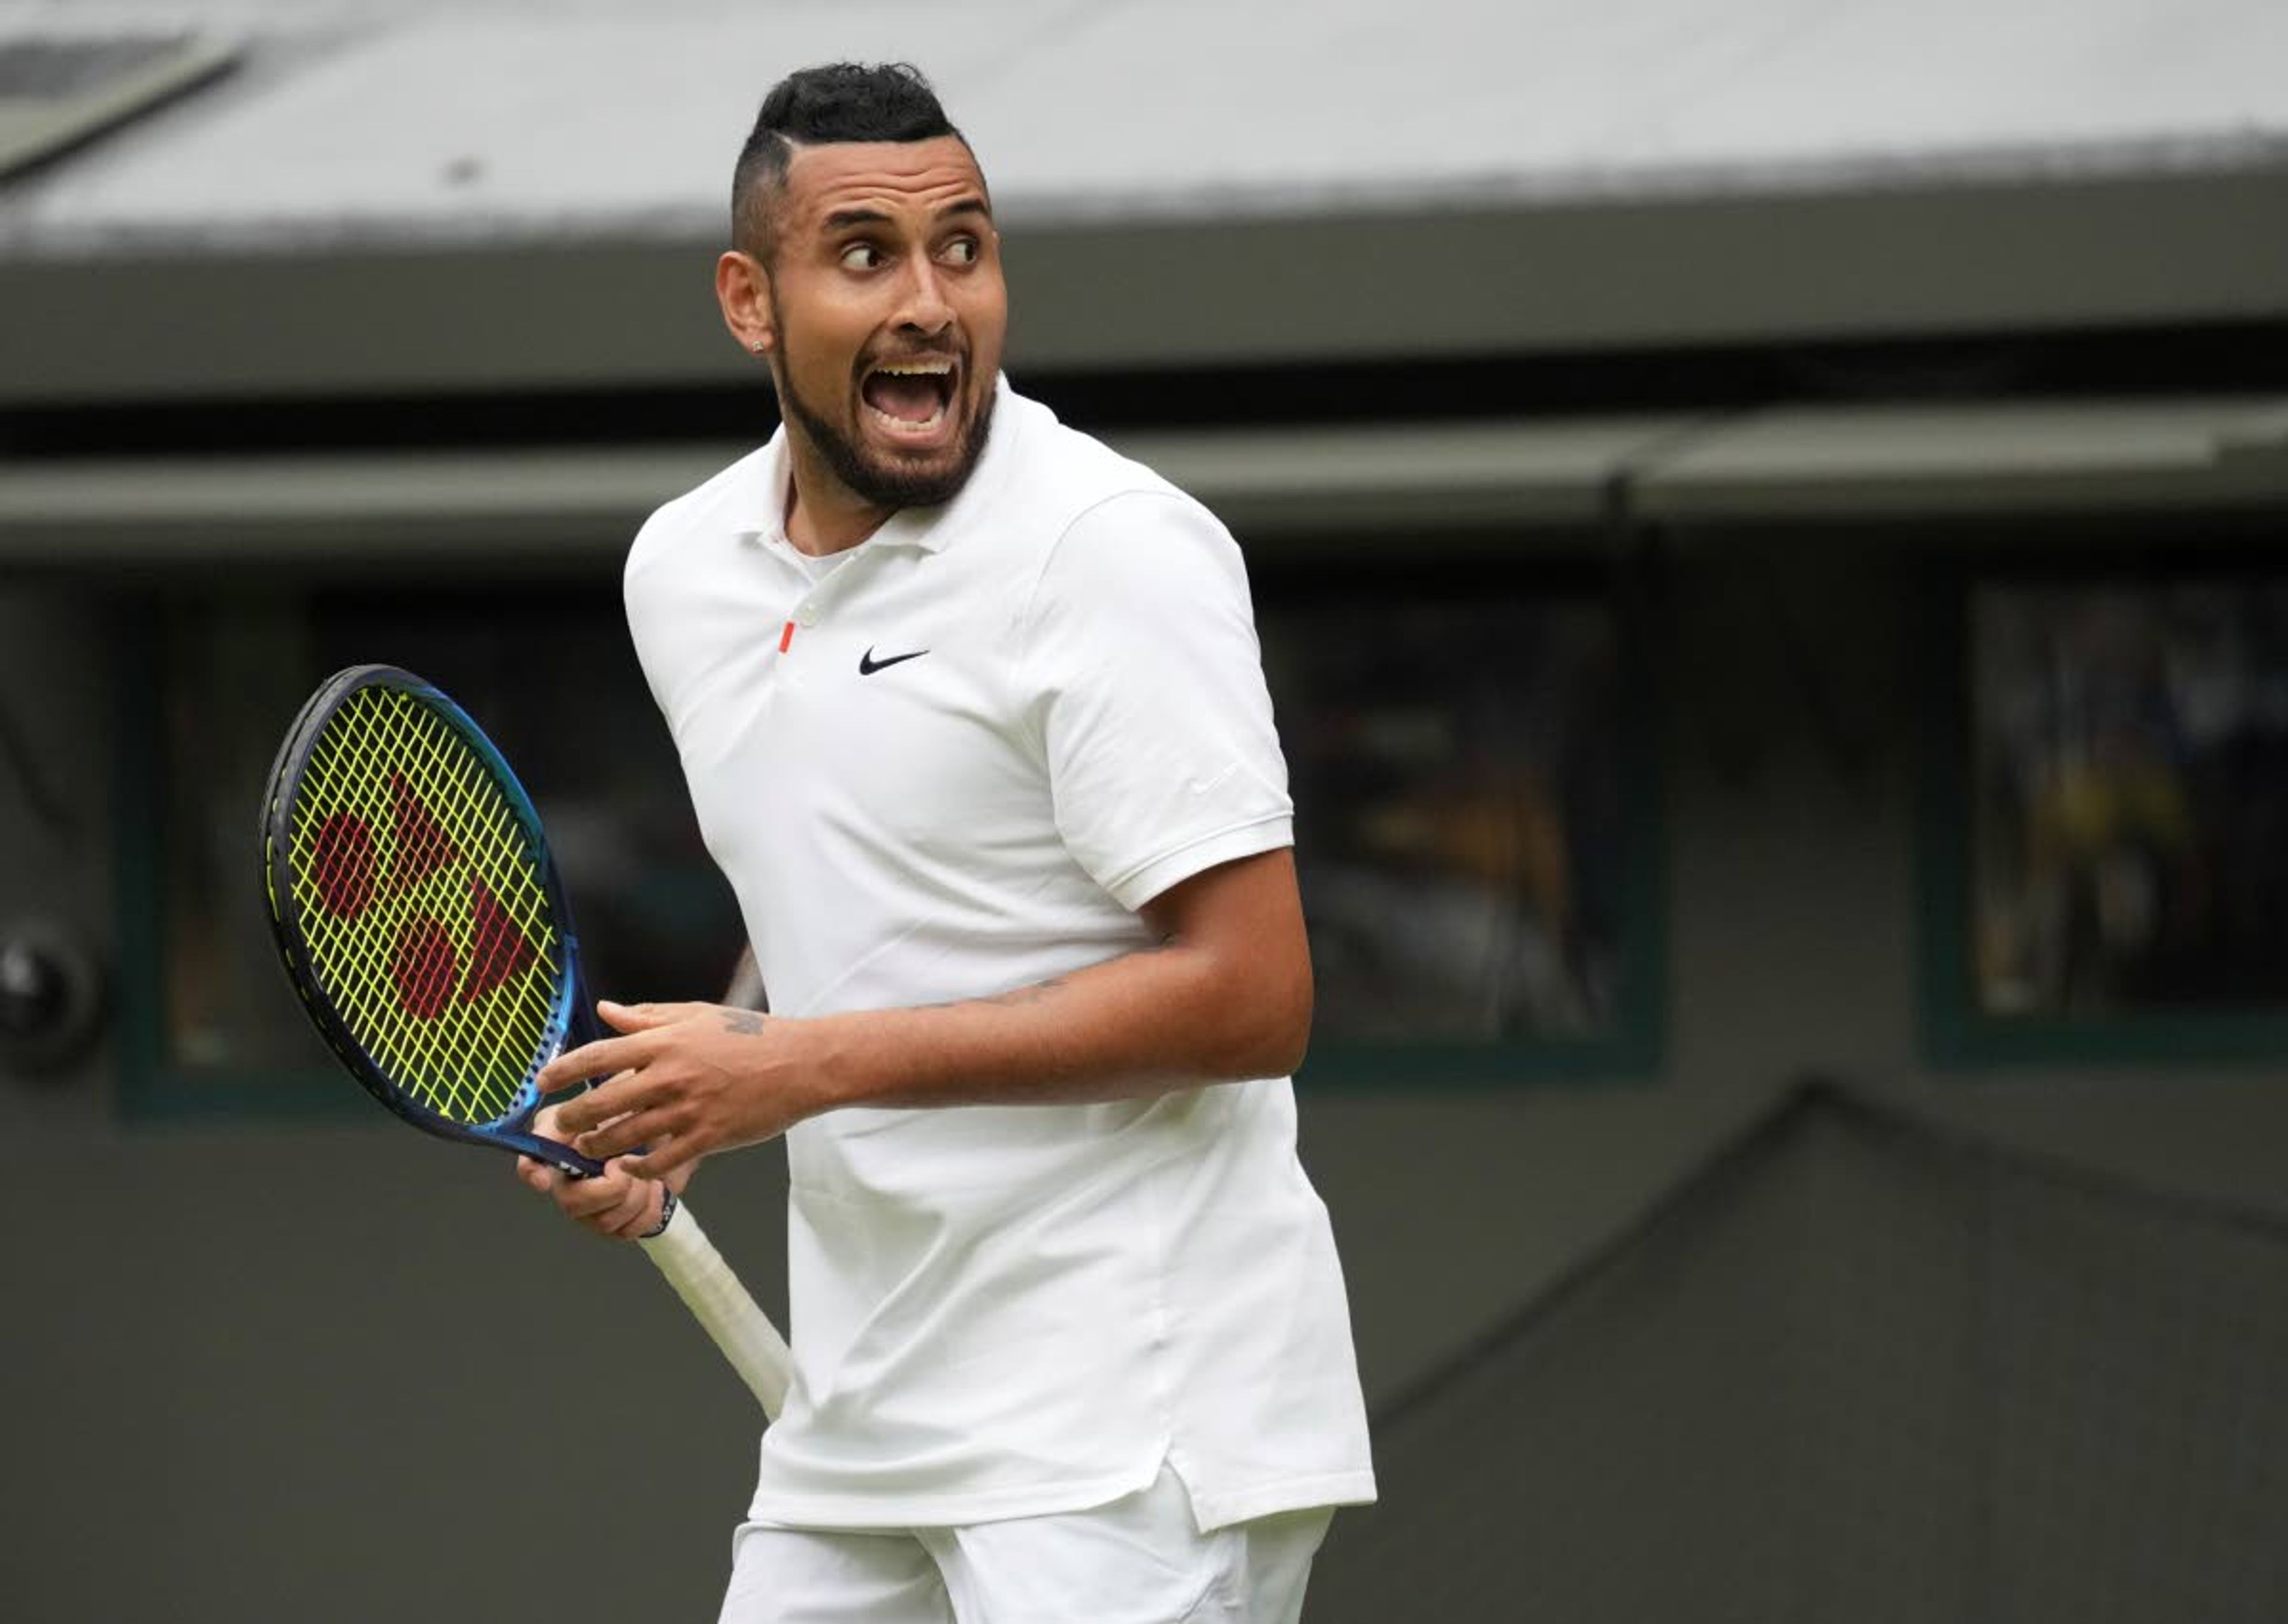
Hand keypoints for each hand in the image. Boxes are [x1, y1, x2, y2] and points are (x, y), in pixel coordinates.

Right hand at [513, 1099, 693, 1240]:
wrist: (675, 1135)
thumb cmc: (639, 1114)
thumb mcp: (614, 1095)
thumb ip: (584, 1107)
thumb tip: (555, 1124)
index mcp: (562, 1149)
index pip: (529, 1165)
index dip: (531, 1174)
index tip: (544, 1179)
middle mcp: (570, 1183)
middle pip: (573, 1204)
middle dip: (610, 1187)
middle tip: (627, 1164)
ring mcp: (592, 1209)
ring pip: (604, 1222)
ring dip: (635, 1196)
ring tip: (646, 1174)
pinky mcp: (617, 1225)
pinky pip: (628, 1231)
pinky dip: (648, 1209)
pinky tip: (655, 1189)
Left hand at [534, 999, 818, 1181]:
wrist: (801, 1064)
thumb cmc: (751, 1036)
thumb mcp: (697, 1015)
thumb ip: (647, 1017)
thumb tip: (606, 1010)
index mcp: (665, 1042)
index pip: (598, 1055)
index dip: (563, 1070)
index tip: (543, 1081)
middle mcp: (670, 1076)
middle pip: (602, 1103)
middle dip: (573, 1119)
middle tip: (561, 1127)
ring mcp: (688, 1110)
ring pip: (624, 1136)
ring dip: (599, 1146)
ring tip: (589, 1149)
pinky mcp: (707, 1137)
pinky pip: (659, 1162)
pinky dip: (637, 1168)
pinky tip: (629, 1167)